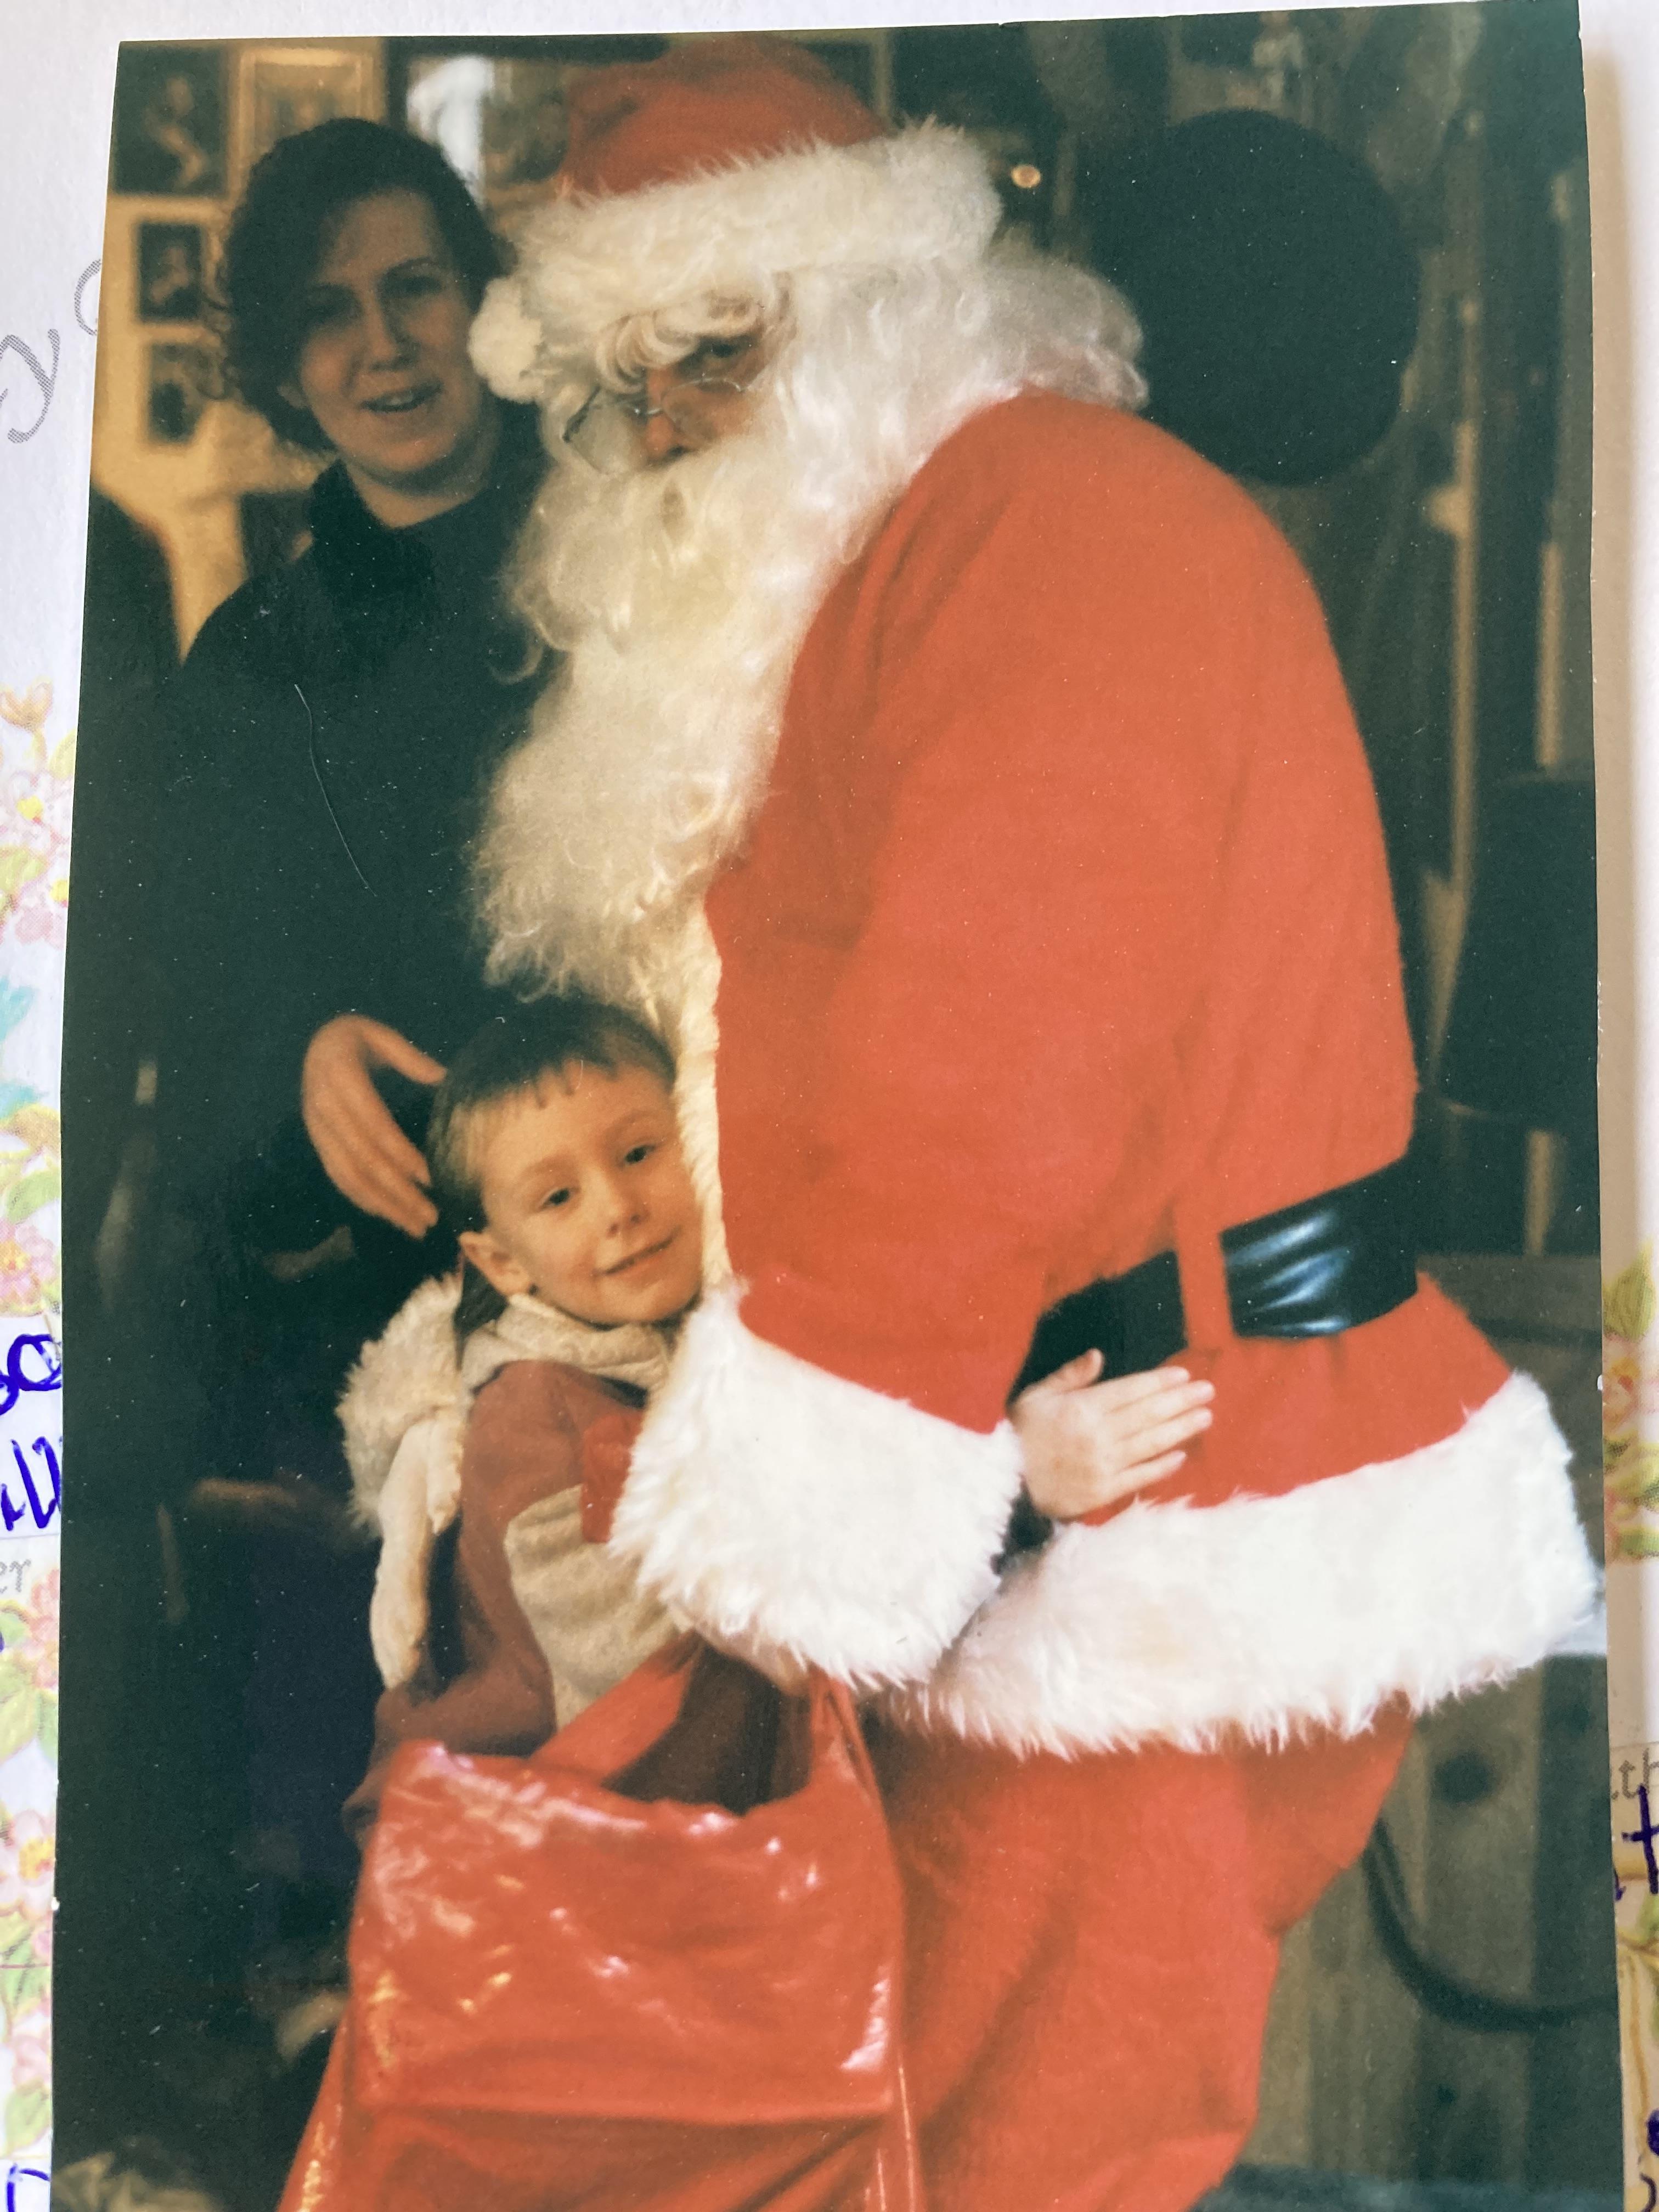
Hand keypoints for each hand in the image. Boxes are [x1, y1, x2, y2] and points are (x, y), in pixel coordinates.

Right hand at [300, 1015, 444, 1237]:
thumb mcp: (382, 1035)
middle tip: (431, 1216)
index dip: (402, 1154)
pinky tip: (388, 1215)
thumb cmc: (357, 1038)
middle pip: (363, 1158)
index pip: (375, 1125)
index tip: (431, 1178)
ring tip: (416, 1227)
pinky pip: (336, 1176)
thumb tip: (447, 1081)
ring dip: (383, 1205)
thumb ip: (412, 1058)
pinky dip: (362, 1199)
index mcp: (341, 1076)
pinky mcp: (316, 1142)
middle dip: (398, 1192)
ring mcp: (315, 1128)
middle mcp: (322, 1106)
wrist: (314, 1042)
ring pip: (348, 1175)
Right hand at [1011, 1350, 1213, 1521]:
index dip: (1159, 1382)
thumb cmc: (1017, 1434)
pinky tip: (1181, 1455)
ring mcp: (1103, 1465)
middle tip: (1209, 1391)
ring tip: (1205, 1417)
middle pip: (1148, 1415)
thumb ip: (1069, 1376)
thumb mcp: (1035, 1396)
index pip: (1130, 1391)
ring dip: (1181, 1429)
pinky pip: (1139, 1477)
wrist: (1002, 1484)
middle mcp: (1097, 1435)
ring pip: (1150, 1443)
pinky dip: (1161, 1466)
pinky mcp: (1103, 1492)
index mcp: (1081, 1408)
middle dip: (1181, 1401)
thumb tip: (1099, 1356)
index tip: (1184, 1376)